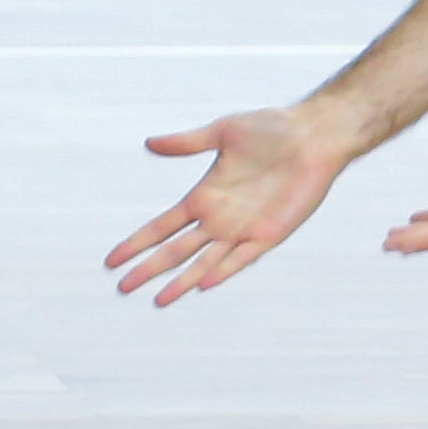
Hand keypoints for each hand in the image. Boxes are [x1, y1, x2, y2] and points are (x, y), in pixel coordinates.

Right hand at [105, 105, 355, 306]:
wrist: (314, 135)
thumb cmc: (272, 128)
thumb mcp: (223, 131)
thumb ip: (187, 142)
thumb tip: (150, 142)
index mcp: (205, 195)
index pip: (162, 225)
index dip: (138, 242)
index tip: (113, 259)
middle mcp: (219, 217)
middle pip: (176, 250)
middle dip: (149, 268)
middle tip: (123, 287)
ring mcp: (243, 228)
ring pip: (204, 261)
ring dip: (182, 280)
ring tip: (158, 300)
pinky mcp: (269, 233)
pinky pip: (242, 258)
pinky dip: (223, 271)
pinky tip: (204, 284)